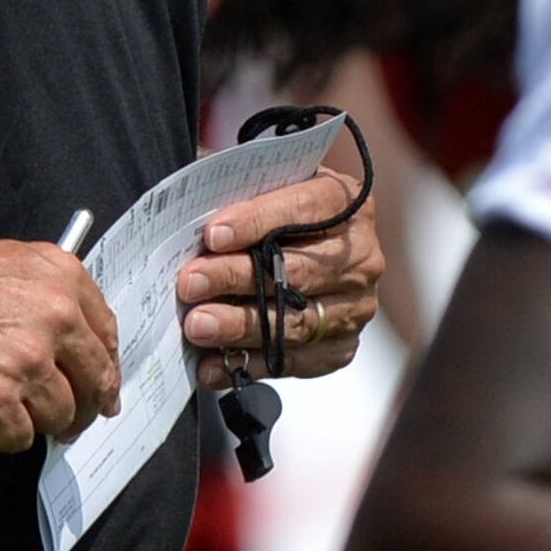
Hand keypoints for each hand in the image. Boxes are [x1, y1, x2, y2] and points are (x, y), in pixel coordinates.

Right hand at [0, 225, 121, 454]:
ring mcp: (26, 361)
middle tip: (67, 423)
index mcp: (60, 278)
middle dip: (82, 408)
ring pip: (59, 416)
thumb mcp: (2, 264)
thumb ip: (43, 301)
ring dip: (34, 421)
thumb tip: (69, 351)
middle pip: (94, 383)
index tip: (99, 389)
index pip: (106, 335)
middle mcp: (54, 317)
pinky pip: (18, 438)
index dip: (103, 369)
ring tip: (0, 408)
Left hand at [179, 166, 385, 391]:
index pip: (302, 210)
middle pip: (295, 271)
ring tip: (197, 326)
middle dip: (236, 277)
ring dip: (239, 325)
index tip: (213, 235)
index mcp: (344, 203)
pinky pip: (292, 361)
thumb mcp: (268, 185)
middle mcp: (360, 257)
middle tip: (190, 283)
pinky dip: (247, 364)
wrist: (313, 251)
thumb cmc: (279, 214)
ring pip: (294, 321)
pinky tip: (211, 364)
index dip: (256, 222)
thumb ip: (240, 186)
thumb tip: (195, 194)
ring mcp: (354, 306)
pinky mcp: (340, 346)